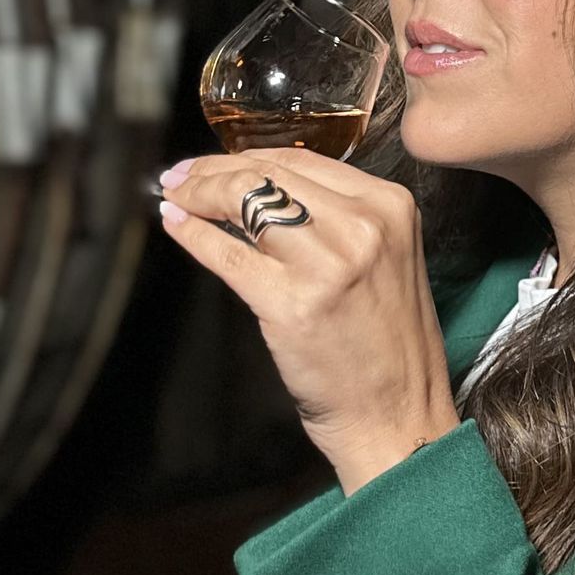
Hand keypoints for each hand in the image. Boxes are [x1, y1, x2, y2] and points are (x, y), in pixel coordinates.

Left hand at [156, 149, 461, 493]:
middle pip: (268, 174)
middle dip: (212, 170)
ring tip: (175, 198)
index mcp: (390, 207)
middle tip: (180, 177)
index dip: (246, 157)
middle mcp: (364, 226)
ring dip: (197, 195)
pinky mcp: (292, 304)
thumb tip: (257, 188)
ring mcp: (329, 264)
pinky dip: (193, 235)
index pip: (302, 160)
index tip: (215, 164)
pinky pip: (227, 253)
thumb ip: (336, 220)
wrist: (398, 417)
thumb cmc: (386, 347)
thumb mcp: (382, 262)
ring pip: (244, 201)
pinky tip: (176, 225)